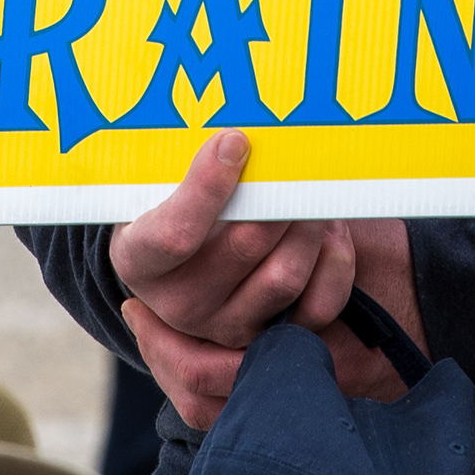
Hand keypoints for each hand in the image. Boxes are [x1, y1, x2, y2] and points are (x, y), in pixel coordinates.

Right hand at [108, 133, 426, 424]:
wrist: (187, 258)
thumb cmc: (177, 205)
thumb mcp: (161, 184)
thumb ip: (187, 164)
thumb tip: (237, 135)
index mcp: (140, 260)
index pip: (174, 234)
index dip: (208, 187)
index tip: (236, 141)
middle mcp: (178, 305)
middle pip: (244, 246)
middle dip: (279, 194)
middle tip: (295, 160)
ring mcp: (225, 327)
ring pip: (285, 277)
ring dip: (309, 225)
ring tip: (312, 192)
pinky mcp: (270, 340)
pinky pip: (318, 306)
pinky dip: (334, 262)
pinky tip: (329, 231)